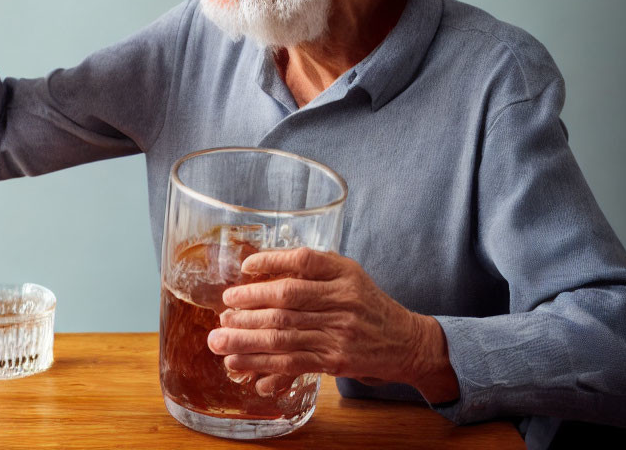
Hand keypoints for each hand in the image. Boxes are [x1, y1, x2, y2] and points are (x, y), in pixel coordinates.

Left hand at [207, 247, 459, 402]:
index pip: (304, 261)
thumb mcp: (349, 276)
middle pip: (288, 299)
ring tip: (220, 339)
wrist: (405, 341)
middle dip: (250, 305)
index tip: (245, 268)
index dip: (272, 261)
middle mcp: (343, 299)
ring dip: (248, 338)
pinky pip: (294, 362)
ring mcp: (340, 332)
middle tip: (223, 310)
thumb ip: (315, 270)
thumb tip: (265, 270)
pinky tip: (242, 365)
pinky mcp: (336, 360)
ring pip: (285, 334)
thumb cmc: (368, 304)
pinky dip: (264, 364)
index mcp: (344, 272)